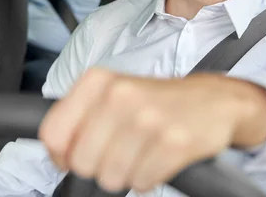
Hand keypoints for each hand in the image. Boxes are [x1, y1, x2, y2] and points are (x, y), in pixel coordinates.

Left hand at [38, 67, 265, 193]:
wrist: (212, 99)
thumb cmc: (153, 100)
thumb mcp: (111, 93)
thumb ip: (78, 117)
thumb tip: (57, 154)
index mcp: (98, 81)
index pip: (53, 132)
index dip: (59, 154)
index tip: (73, 154)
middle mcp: (120, 96)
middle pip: (81, 161)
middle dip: (96, 167)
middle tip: (116, 153)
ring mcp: (149, 118)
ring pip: (110, 176)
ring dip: (123, 175)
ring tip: (139, 154)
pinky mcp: (175, 142)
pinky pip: (141, 183)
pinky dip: (147, 179)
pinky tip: (156, 159)